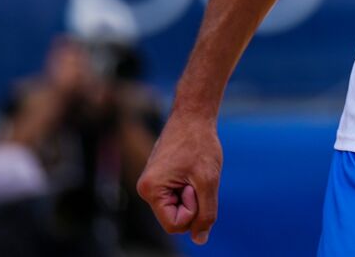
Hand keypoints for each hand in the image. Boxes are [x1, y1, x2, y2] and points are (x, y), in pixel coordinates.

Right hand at [137, 112, 221, 244]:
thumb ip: (206, 212)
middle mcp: (146, 189)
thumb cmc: (200, 144)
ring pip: (180, 207)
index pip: (175, 225)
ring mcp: (153, 184)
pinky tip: (191, 168)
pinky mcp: (161, 178)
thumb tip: (200, 239)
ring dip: (194, 192)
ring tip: (193, 169)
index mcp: (151, 191)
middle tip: (196, 174)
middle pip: (176, 218)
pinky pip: (179, 196)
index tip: (195, 185)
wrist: (193, 114)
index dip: (192, 210)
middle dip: (193, 201)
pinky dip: (191, 186)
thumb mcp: (208, 181)